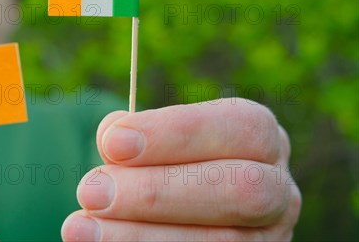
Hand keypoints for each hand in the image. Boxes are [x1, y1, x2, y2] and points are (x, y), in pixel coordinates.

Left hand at [62, 98, 300, 240]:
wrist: (175, 208)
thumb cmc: (163, 163)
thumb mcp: (154, 142)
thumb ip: (134, 136)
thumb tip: (113, 139)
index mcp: (261, 140)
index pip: (240, 127)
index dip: (177, 133)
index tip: (113, 141)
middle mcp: (278, 190)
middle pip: (239, 189)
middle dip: (157, 191)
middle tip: (92, 190)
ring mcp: (269, 238)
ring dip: (139, 235)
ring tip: (80, 227)